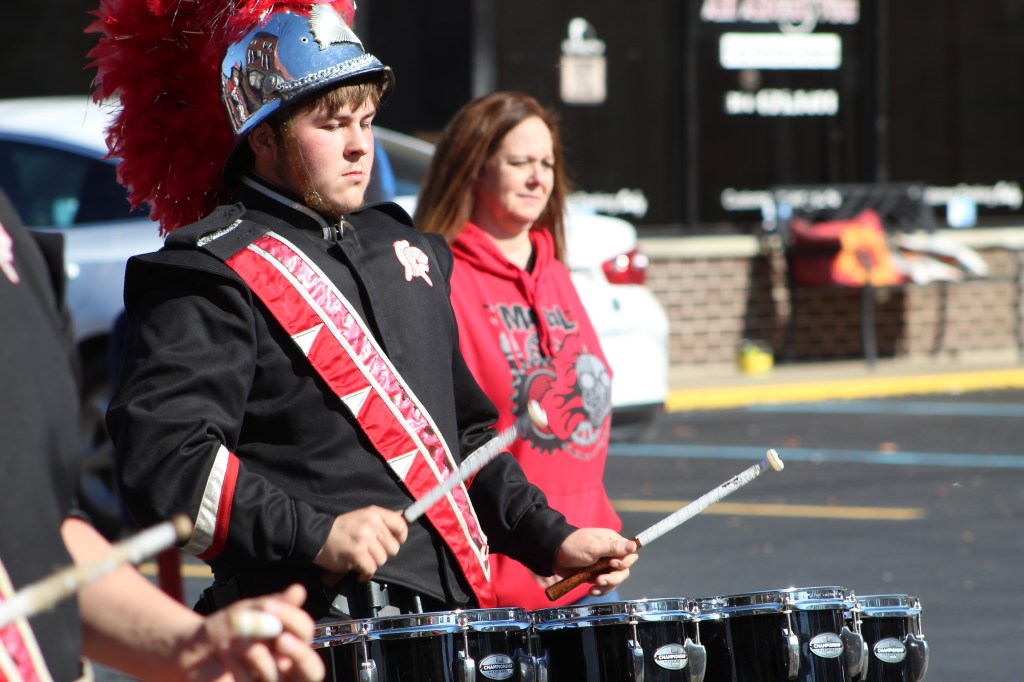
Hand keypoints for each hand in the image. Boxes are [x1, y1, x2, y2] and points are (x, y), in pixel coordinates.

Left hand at [184, 584, 323, 680]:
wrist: (190, 651)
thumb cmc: (223, 630)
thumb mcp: (246, 612)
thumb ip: (274, 605)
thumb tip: (299, 590)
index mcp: (288, 641)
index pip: (306, 631)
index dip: (293, 618)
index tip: (269, 606)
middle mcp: (284, 666)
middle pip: (313, 669)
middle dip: (299, 653)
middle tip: (281, 640)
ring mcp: (267, 681)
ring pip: (279, 676)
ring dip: (260, 656)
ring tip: (238, 641)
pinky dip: (239, 667)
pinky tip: (226, 651)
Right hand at [313, 506, 408, 581]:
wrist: (316, 536)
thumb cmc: (342, 529)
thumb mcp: (364, 517)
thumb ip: (384, 520)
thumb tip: (405, 517)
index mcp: (375, 513)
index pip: (401, 525)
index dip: (400, 537)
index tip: (391, 543)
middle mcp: (372, 524)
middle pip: (393, 548)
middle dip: (383, 554)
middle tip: (370, 554)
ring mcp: (364, 539)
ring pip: (382, 560)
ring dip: (372, 564)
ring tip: (361, 561)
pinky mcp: (357, 553)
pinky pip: (371, 569)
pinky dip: (365, 574)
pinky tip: (357, 572)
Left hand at [552, 528, 637, 595]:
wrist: (553, 556)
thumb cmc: (573, 546)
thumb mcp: (593, 547)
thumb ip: (613, 548)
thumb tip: (634, 545)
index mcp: (612, 542)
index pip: (630, 554)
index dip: (625, 562)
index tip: (612, 564)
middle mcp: (610, 553)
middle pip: (624, 570)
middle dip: (614, 577)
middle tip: (601, 580)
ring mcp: (603, 565)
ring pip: (615, 579)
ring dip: (607, 585)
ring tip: (594, 586)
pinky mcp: (596, 575)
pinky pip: (605, 585)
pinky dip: (600, 590)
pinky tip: (591, 590)